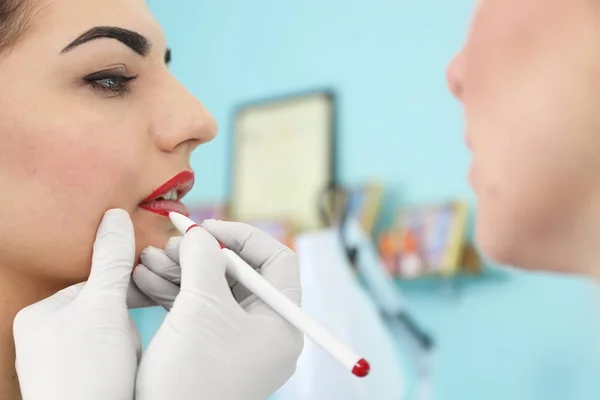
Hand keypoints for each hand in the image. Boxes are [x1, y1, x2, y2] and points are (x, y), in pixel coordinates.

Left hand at [13, 209, 140, 399]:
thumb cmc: (88, 374)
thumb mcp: (104, 308)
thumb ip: (111, 261)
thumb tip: (115, 213)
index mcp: (39, 314)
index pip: (94, 284)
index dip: (123, 292)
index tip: (139, 301)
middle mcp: (43, 338)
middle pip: (105, 310)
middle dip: (125, 326)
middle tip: (125, 347)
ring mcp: (59, 363)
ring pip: (112, 336)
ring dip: (127, 346)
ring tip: (123, 367)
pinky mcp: (76, 382)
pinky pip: (109, 359)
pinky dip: (122, 364)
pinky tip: (123, 376)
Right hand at [135, 220, 303, 399]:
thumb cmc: (192, 374)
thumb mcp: (201, 306)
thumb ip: (204, 259)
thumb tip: (200, 234)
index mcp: (282, 322)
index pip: (277, 261)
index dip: (244, 237)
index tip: (207, 228)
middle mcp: (265, 331)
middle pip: (240, 274)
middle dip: (202, 255)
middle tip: (169, 244)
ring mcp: (237, 341)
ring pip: (213, 290)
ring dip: (180, 271)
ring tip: (147, 258)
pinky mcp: (210, 349)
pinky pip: (197, 310)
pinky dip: (173, 292)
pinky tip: (144, 279)